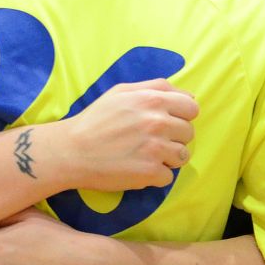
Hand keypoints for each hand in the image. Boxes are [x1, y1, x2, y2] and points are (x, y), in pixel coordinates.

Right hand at [42, 79, 196, 191]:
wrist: (71, 150)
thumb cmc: (96, 119)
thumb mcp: (122, 91)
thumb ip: (156, 87)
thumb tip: (188, 95)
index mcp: (153, 100)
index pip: (192, 108)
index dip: (182, 116)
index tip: (167, 122)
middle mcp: (158, 123)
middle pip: (189, 133)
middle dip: (174, 137)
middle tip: (151, 140)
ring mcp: (155, 149)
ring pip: (183, 156)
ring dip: (168, 158)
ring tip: (146, 155)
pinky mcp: (149, 172)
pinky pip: (168, 177)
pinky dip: (155, 176)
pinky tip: (137, 168)